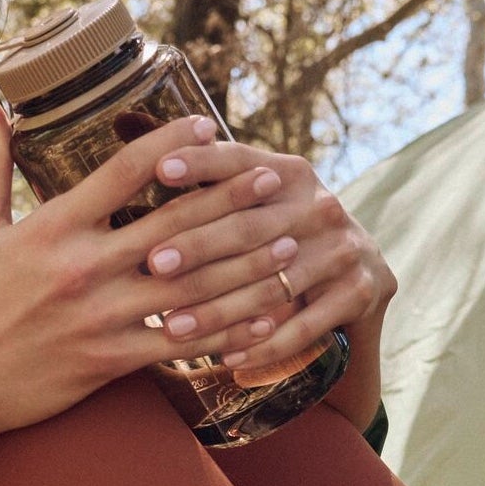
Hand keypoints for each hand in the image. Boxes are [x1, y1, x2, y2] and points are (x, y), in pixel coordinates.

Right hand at [0, 99, 307, 441]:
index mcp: (55, 227)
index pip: (124, 172)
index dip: (172, 144)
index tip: (210, 125)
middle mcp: (85, 268)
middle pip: (174, 226)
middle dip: (231, 200)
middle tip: (275, 179)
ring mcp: (102, 317)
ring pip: (192, 287)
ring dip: (247, 265)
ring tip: (291, 243)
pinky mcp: (112, 361)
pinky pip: (183, 344)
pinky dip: (227, 331)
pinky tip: (266, 319)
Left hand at [131, 136, 397, 375]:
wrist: (355, 282)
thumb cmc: (278, 238)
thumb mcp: (249, 202)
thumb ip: (199, 176)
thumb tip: (124, 126)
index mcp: (289, 173)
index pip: (241, 161)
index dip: (202, 163)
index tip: (160, 169)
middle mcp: (321, 204)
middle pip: (252, 226)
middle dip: (199, 246)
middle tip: (152, 264)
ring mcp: (345, 247)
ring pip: (273, 282)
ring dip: (221, 308)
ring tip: (172, 328)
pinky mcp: (361, 291)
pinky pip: (307, 325)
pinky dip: (266, 345)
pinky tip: (228, 359)